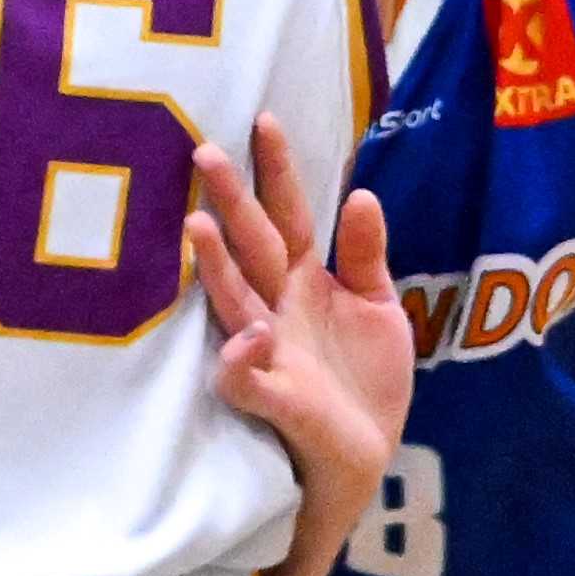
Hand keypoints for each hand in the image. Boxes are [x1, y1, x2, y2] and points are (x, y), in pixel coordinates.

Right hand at [185, 121, 413, 501]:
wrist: (363, 455)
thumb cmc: (362, 381)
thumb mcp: (378, 308)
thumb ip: (367, 254)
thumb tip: (360, 193)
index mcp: (304, 280)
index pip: (290, 215)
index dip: (279, 172)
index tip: (266, 120)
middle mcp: (277, 308)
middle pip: (253, 247)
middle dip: (231, 203)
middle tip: (204, 152)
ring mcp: (269, 353)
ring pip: (233, 302)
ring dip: (214, 268)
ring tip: (196, 229)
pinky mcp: (272, 399)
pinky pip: (246, 379)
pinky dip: (243, 359)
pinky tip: (251, 334)